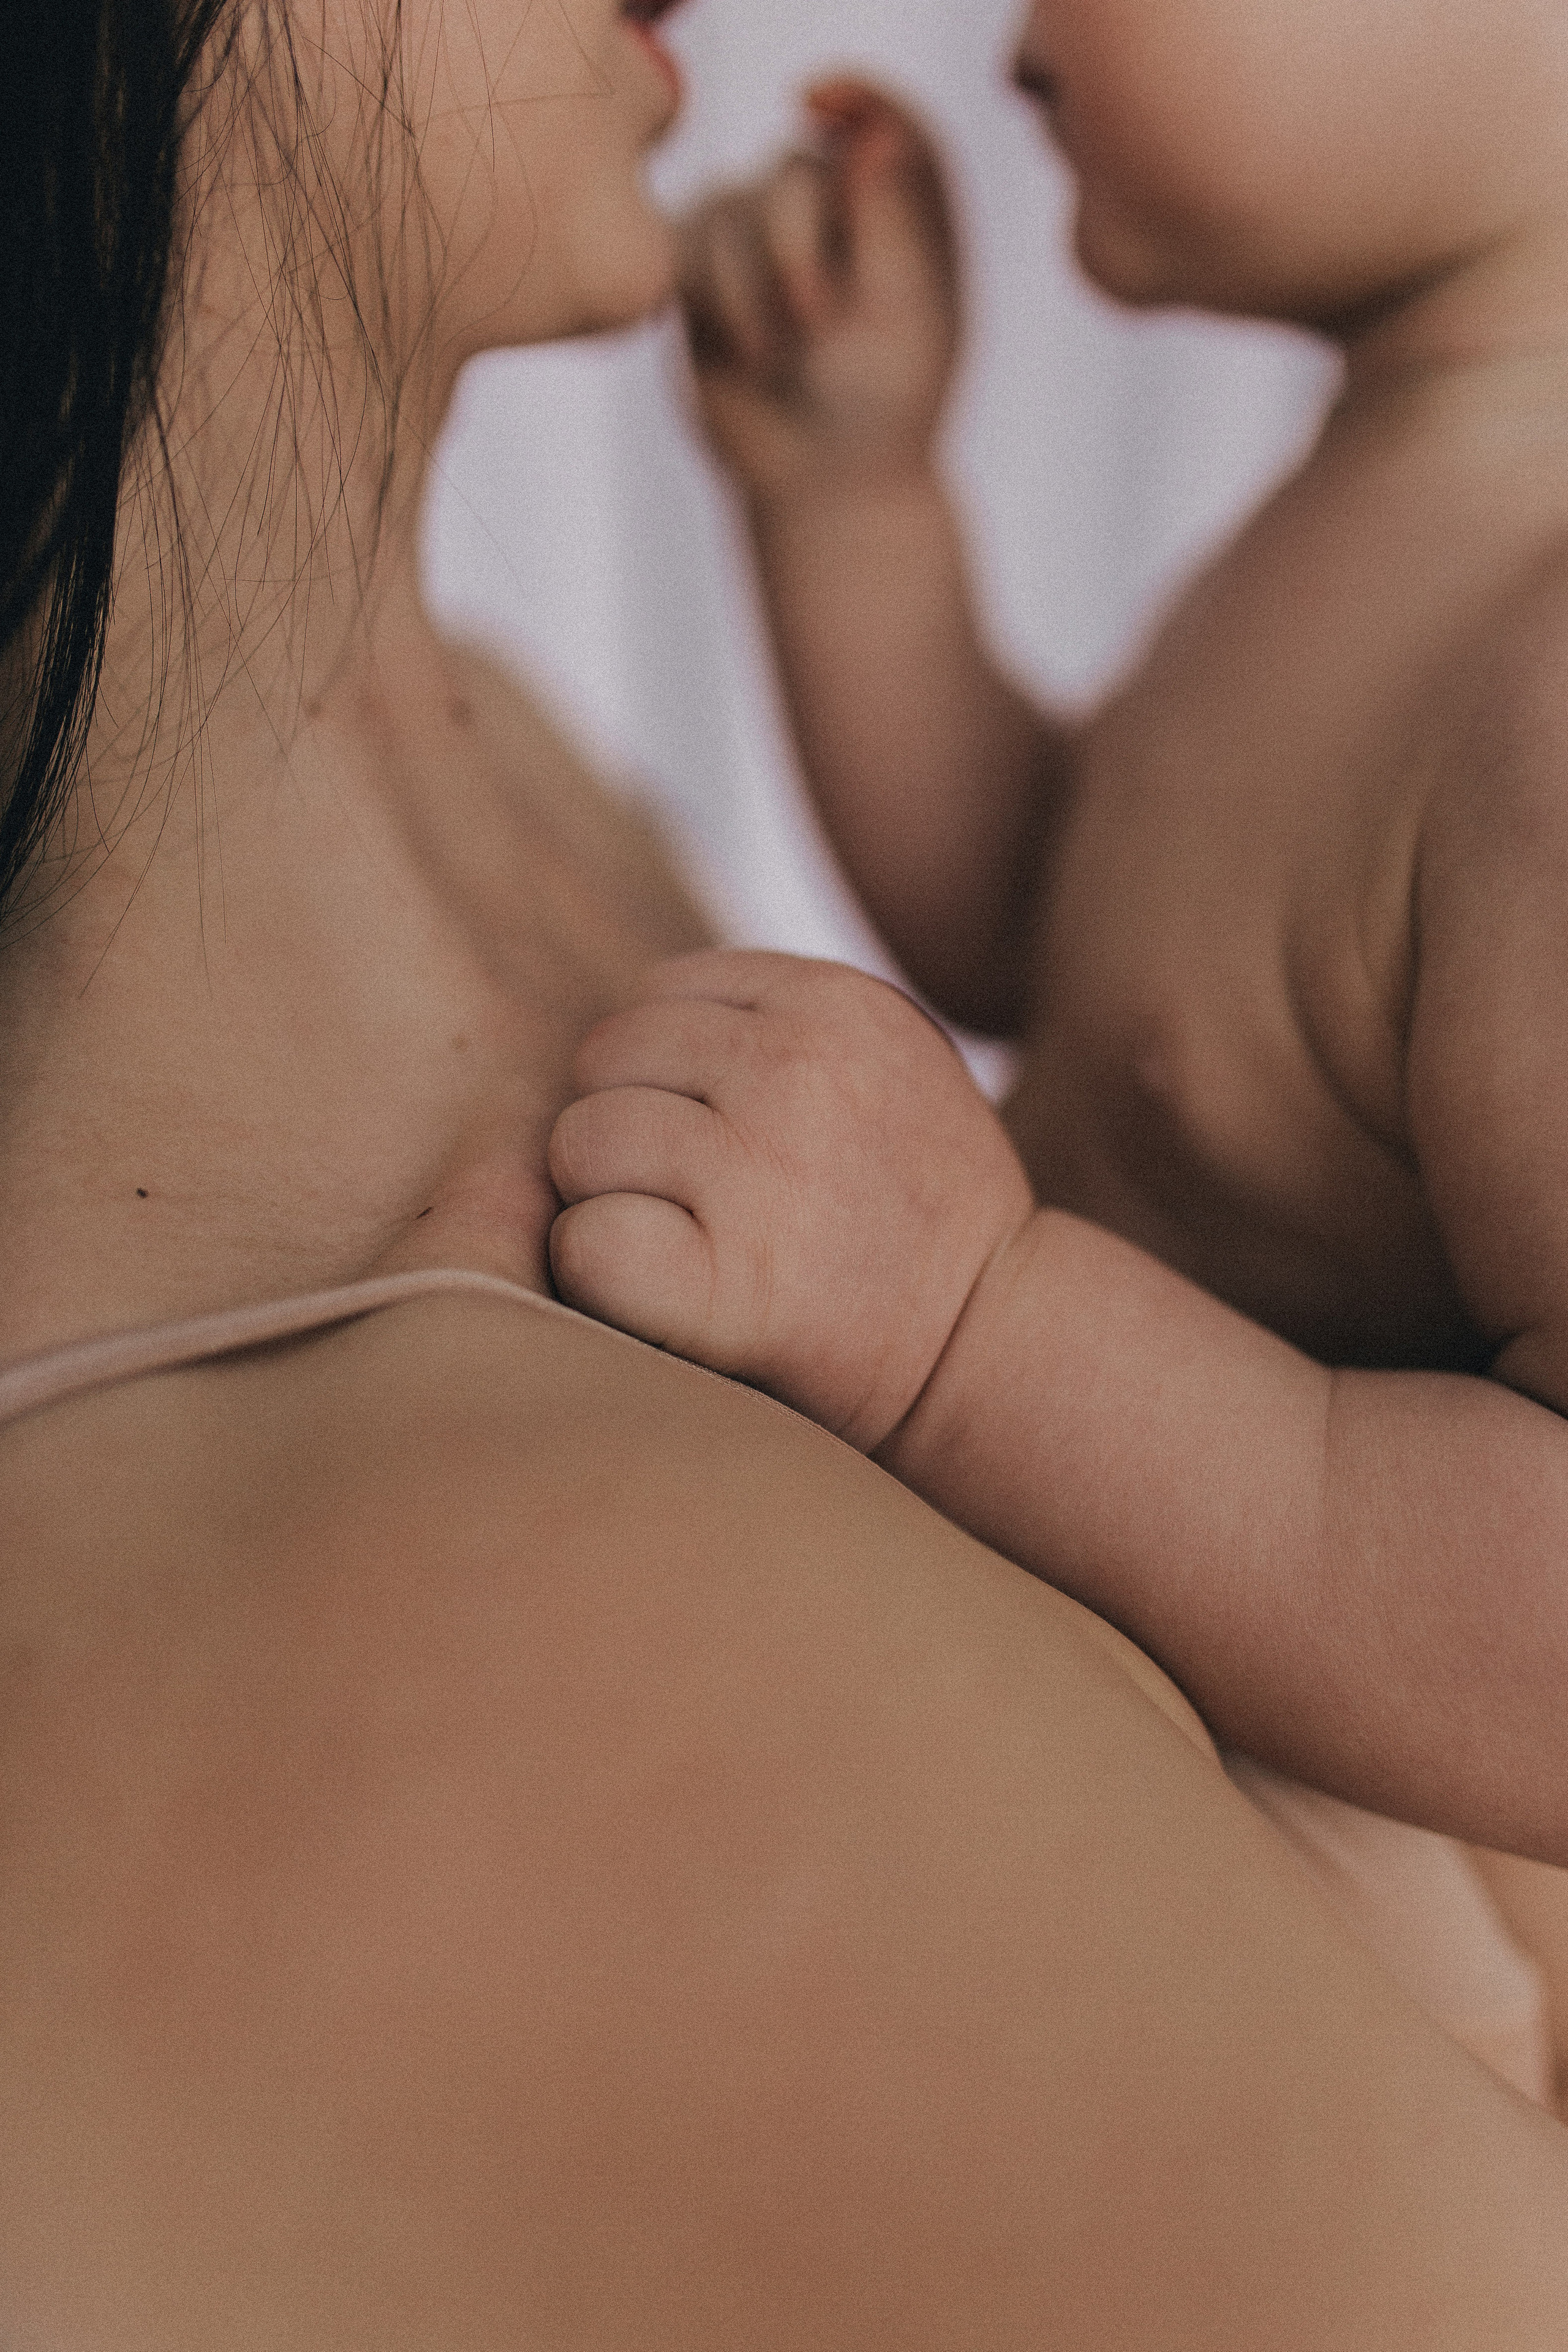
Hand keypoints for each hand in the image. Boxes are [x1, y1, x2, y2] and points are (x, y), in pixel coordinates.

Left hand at [547, 951, 1033, 1452]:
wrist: (990, 1345)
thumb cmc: (919, 1215)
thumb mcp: (888, 1065)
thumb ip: (781, 1023)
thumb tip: (636, 1016)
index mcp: (835, 1003)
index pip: (662, 991)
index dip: (664, 1068)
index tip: (712, 1132)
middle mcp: (795, 1068)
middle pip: (608, 1056)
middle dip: (624, 1123)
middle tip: (689, 1196)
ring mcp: (759, 1170)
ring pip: (580, 1142)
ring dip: (604, 1198)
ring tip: (681, 1241)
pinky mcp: (728, 1280)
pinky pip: (585, 1243)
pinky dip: (599, 1274)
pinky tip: (662, 1293)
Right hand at [676, 80, 962, 509]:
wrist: (821, 483)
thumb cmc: (881, 407)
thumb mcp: (905, 316)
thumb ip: (892, 221)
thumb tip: (873, 133)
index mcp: (903, 212)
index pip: (884, 122)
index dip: (854, 96)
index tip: (814, 101)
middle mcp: (832, 210)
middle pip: (796, 168)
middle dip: (797, 241)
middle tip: (816, 320)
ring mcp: (760, 235)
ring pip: (731, 205)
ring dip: (751, 285)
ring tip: (776, 360)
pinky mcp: (704, 271)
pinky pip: (685, 246)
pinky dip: (713, 296)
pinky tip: (743, 351)